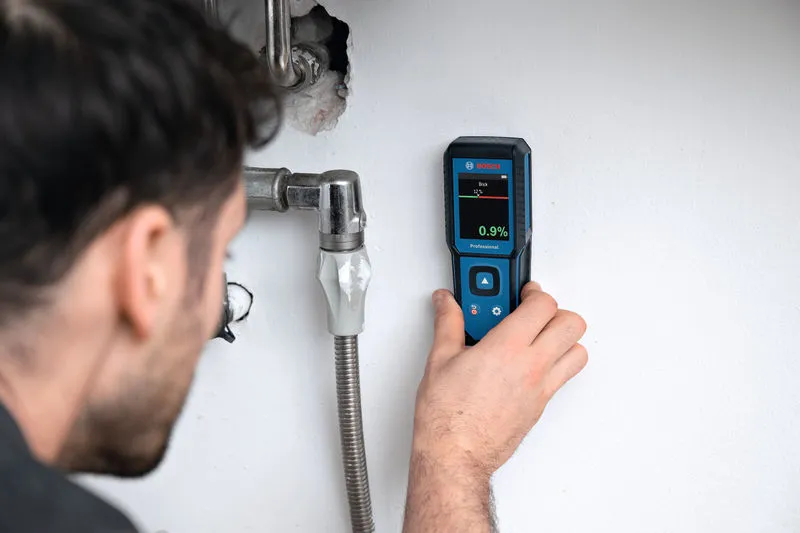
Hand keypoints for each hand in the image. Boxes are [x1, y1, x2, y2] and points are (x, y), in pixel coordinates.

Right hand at [413, 281, 586, 476]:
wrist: (455, 456)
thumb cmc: (446, 416)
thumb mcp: (440, 359)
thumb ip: (448, 323)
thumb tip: (446, 304)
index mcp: (508, 347)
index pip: (542, 304)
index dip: (533, 292)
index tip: (518, 292)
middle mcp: (532, 366)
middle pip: (571, 324)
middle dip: (554, 311)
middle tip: (530, 311)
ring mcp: (540, 388)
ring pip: (577, 352)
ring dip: (563, 338)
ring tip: (537, 335)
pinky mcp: (541, 406)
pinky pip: (564, 376)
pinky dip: (556, 362)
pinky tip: (532, 361)